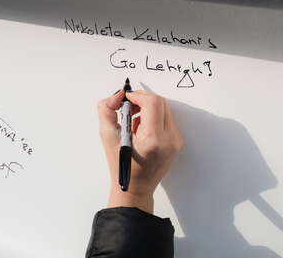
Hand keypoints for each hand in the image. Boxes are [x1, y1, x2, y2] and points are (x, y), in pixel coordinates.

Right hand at [97, 90, 181, 213]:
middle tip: (126, 108)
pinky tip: (140, 128)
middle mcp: (169, 139)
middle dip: (140, 100)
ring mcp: (175, 140)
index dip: (136, 95)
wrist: (136, 188)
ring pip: (163, 108)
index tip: (124, 99)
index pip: (152, 103)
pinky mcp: (176, 140)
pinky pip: (165, 117)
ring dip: (146, 107)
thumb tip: (118, 94)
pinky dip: (152, 116)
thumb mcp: (107, 136)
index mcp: (153, 139)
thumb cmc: (121, 165)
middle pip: (159, 102)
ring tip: (132, 122)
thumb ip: (107, 109)